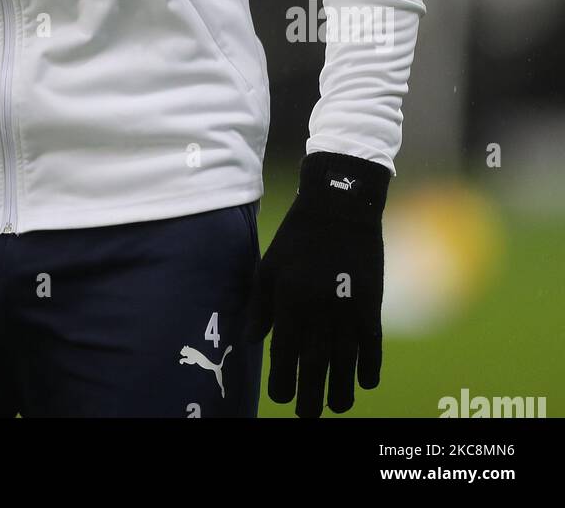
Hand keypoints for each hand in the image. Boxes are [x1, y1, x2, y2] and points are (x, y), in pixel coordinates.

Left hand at [243, 151, 388, 416]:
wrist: (339, 206)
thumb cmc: (297, 237)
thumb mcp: (269, 266)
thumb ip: (260, 306)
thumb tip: (251, 341)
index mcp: (289, 301)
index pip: (283, 354)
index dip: (281, 382)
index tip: (279, 398)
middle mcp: (317, 310)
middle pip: (315, 366)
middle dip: (310, 397)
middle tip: (308, 416)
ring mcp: (346, 308)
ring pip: (345, 362)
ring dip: (341, 390)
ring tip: (336, 407)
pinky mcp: (371, 302)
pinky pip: (371, 344)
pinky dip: (369, 367)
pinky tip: (364, 383)